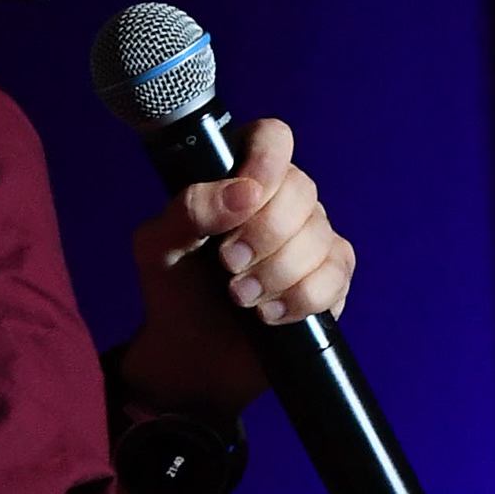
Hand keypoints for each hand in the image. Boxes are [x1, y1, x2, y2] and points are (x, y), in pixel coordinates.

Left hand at [117, 118, 355, 418]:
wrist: (189, 355)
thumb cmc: (173, 290)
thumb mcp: (159, 245)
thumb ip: (190, 209)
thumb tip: (245, 192)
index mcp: (241, 177)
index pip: (273, 138)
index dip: (267, 160)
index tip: (247, 196)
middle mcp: (283, 201)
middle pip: (301, 190)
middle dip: (263, 234)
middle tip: (226, 265)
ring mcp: (311, 239)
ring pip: (319, 237)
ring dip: (275, 273)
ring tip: (239, 298)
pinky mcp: (330, 280)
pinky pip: (335, 275)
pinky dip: (301, 298)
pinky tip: (269, 314)